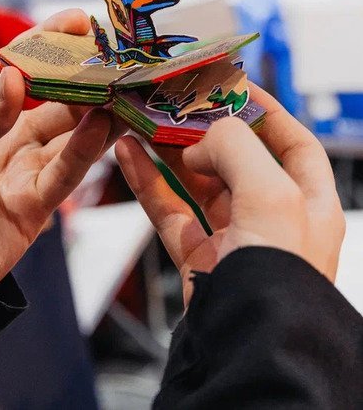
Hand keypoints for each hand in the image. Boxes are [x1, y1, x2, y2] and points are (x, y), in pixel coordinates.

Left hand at [0, 10, 122, 290]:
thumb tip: (15, 75)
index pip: (18, 65)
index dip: (48, 41)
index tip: (80, 21)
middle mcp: (6, 135)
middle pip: (54, 98)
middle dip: (85, 77)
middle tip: (116, 59)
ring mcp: (23, 168)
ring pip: (71, 133)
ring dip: (97, 111)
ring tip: (123, 90)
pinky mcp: (36, 205)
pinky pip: (66, 173)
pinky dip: (88, 151)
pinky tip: (105, 127)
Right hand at [116, 84, 344, 306]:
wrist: (248, 354)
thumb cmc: (276, 279)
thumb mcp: (270, 194)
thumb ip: (235, 148)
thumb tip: (200, 143)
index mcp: (309, 202)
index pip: (293, 141)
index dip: (264, 109)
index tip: (230, 83)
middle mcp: (275, 219)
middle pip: (238, 159)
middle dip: (204, 128)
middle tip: (174, 101)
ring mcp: (236, 239)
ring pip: (198, 183)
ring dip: (169, 152)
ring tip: (142, 121)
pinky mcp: (201, 261)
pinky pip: (170, 212)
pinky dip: (148, 183)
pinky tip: (128, 156)